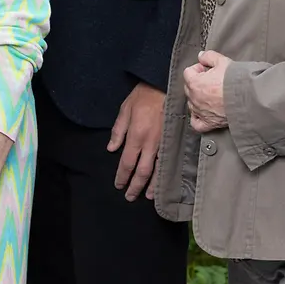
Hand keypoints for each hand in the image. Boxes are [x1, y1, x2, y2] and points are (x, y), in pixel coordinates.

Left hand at [109, 81, 164, 201]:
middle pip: (142, 171)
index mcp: (136, 135)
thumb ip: (118, 131)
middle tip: (130, 197)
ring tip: (147, 197)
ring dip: (152, 185)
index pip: (127, 162)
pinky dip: (165, 174)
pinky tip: (163, 182)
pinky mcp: (172, 141)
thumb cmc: (143, 96)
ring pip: (158, 170)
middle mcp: (150, 143)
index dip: (122, 176)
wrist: (165, 86)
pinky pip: (168, 162)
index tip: (118, 185)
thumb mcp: (125, 110)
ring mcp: (163, 143)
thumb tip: (111, 149)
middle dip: (135, 186)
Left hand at [184, 50, 230, 132]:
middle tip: (212, 80)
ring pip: (192, 104)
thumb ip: (208, 56)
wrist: (249, 99)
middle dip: (198, 82)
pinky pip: (196, 123)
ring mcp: (200, 112)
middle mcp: (194, 98)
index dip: (199, 69)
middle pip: (189, 88)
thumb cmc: (235, 80)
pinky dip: (197, 118)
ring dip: (198, 99)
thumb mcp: (222, 61)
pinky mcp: (209, 122)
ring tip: (212, 95)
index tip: (208, 69)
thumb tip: (201, 56)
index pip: (188, 72)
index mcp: (194, 82)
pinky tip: (203, 113)